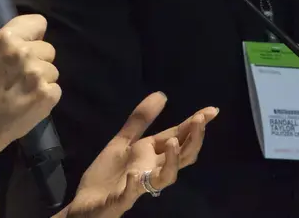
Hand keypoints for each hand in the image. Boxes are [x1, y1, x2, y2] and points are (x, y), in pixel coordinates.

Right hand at [0, 14, 59, 157]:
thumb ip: (3, 44)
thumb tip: (24, 38)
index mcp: (6, 38)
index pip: (39, 22)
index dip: (34, 34)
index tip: (28, 45)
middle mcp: (25, 52)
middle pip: (48, 48)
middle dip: (37, 59)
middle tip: (21, 75)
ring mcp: (39, 74)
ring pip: (52, 70)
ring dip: (42, 79)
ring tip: (23, 91)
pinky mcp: (48, 95)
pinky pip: (55, 88)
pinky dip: (45, 95)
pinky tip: (30, 102)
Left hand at [63, 93, 218, 217]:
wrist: (86, 203)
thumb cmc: (108, 175)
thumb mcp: (124, 142)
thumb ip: (141, 120)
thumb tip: (162, 94)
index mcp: (151, 155)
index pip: (178, 137)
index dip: (194, 124)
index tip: (212, 110)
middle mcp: (151, 170)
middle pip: (180, 156)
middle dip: (192, 139)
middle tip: (200, 119)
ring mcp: (138, 186)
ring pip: (164, 178)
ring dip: (171, 161)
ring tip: (172, 142)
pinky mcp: (120, 199)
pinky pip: (130, 194)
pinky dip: (134, 185)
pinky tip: (135, 174)